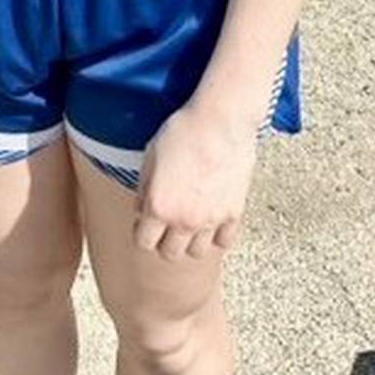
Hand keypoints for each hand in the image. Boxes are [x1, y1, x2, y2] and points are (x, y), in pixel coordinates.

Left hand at [132, 100, 258, 261]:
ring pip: (197, 252)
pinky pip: (223, 241)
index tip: (145, 223)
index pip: (143, 243)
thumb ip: (144, 189)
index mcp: (158, 206)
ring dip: (190, 241)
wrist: (219, 120)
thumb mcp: (150, 156)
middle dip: (164, 241)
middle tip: (166, 223)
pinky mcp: (233, 213)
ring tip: (189, 220)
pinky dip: (217, 234)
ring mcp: (210, 220)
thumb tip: (141, 209)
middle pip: (170, 254)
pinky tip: (211, 218)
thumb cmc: (181, 131)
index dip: (142, 233)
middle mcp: (183, 220)